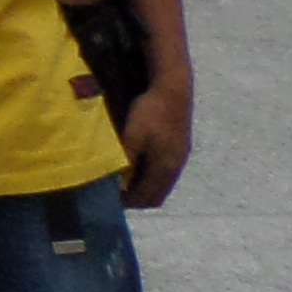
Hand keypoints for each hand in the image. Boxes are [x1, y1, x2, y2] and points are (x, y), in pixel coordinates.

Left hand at [117, 71, 193, 207]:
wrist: (173, 88)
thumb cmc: (150, 113)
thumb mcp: (132, 137)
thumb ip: (125, 161)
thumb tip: (116, 183)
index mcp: (166, 168)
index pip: (149, 198)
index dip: (130, 203)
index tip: (111, 200)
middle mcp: (177, 166)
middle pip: (157, 194)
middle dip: (137, 197)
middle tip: (116, 192)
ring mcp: (180, 156)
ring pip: (162, 182)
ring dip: (145, 185)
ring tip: (124, 178)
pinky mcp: (180, 146)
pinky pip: (165, 170)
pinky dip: (151, 174)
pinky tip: (138, 162)